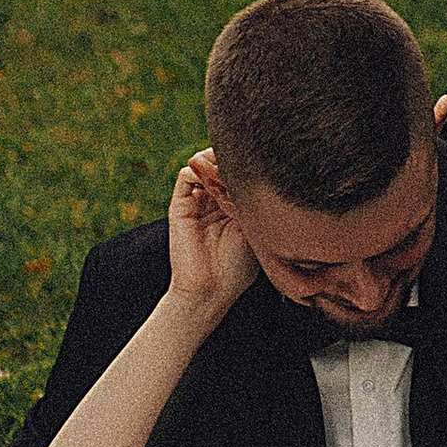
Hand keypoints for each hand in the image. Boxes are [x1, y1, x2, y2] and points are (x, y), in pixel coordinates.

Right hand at [170, 152, 259, 316]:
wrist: (209, 290)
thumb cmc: (237, 267)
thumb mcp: (254, 229)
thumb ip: (254, 201)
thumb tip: (266, 172)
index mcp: (234, 205)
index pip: (240, 173)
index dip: (250, 163)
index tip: (265, 160)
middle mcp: (214, 200)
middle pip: (221, 163)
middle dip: (234, 157)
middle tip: (249, 156)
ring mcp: (197, 201)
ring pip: (204, 164)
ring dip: (217, 160)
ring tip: (231, 167)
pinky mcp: (180, 204)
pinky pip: (186, 174)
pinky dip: (200, 169)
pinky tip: (215, 178)